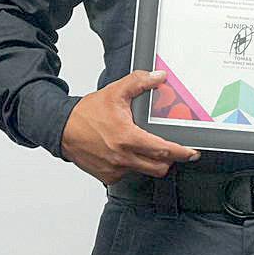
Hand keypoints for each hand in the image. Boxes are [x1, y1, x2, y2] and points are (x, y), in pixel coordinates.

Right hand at [60, 70, 200, 184]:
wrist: (61, 129)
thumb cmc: (86, 114)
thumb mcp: (115, 92)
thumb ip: (139, 82)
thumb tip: (159, 77)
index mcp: (128, 138)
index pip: (163, 150)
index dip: (182, 153)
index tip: (192, 153)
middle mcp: (122, 157)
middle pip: (159, 168)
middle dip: (170, 160)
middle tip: (173, 150)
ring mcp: (114, 169)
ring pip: (144, 172)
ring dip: (150, 162)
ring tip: (146, 147)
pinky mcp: (107, 176)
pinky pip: (128, 174)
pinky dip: (132, 166)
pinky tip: (127, 152)